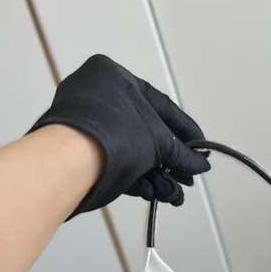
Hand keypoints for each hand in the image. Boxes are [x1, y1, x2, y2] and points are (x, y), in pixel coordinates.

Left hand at [29, 54, 209, 214]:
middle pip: (146, 131)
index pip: (159, 104)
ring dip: (157, 175)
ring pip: (132, 151)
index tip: (200, 148)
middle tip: (187, 180)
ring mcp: (86, 125)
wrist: (69, 163)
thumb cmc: (114, 135)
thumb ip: (182, 153)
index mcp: (112, 76)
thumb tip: (201, 165)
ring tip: (174, 195)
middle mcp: (98, 96)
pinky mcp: (79, 153)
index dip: (184, 129)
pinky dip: (137, 179)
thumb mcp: (157, 141)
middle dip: (169, 161)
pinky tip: (156, 194)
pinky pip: (116, 162)